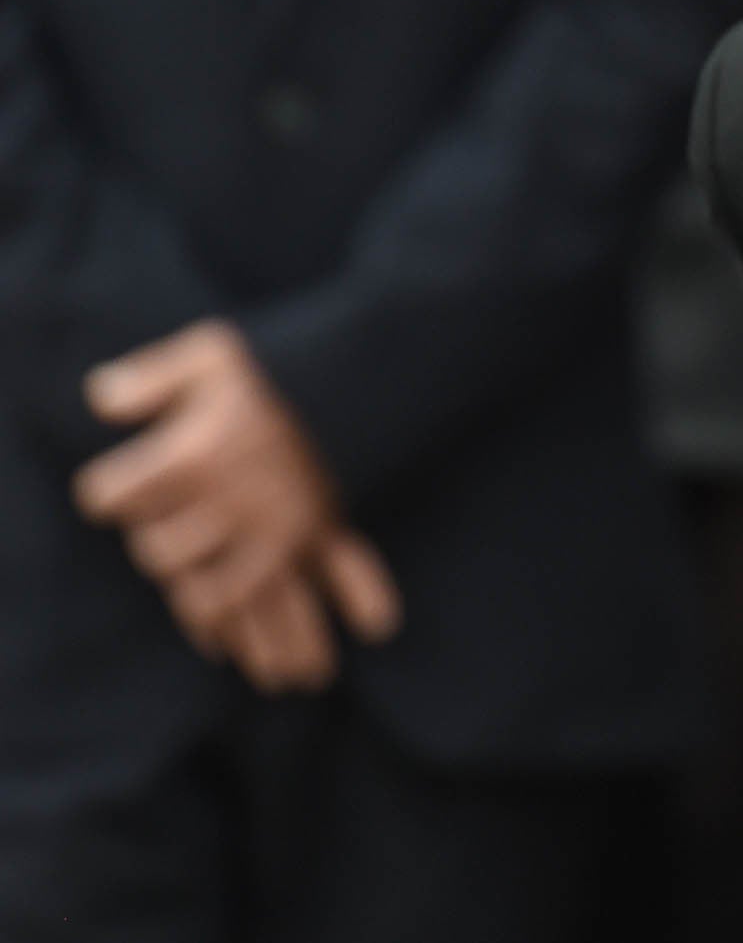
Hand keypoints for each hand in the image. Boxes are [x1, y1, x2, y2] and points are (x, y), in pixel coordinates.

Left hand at [77, 323, 399, 686]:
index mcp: (190, 460)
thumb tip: (102, 396)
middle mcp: (227, 508)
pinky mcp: (320, 531)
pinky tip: (327, 658)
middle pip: (158, 556)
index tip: (113, 488)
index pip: (110, 496)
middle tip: (168, 534)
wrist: (353, 363)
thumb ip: (149, 379)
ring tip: (269, 675)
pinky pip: (328, 584)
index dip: (108, 490)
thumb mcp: (207, 353)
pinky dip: (337, 618)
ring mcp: (276, 530)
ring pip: (237, 601)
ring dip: (238, 631)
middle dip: (159, 549)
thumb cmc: (271, 361)